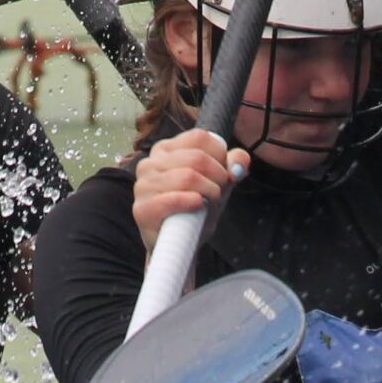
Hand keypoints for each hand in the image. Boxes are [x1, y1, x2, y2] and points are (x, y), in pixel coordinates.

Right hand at [131, 129, 250, 250]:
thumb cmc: (197, 208)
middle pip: (197, 158)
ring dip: (209, 192)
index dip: (220, 156)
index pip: (200, 137)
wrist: (181, 244)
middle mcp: (150, 163)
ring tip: (207, 203)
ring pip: (188, 176)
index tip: (222, 174)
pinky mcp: (142, 209)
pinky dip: (192, 202)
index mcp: (166, 150)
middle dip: (218, 177)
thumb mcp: (219, 182)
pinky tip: (197, 206)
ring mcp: (143, 186)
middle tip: (218, 193)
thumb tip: (239, 165)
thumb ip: (234, 165)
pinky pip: (173, 199)